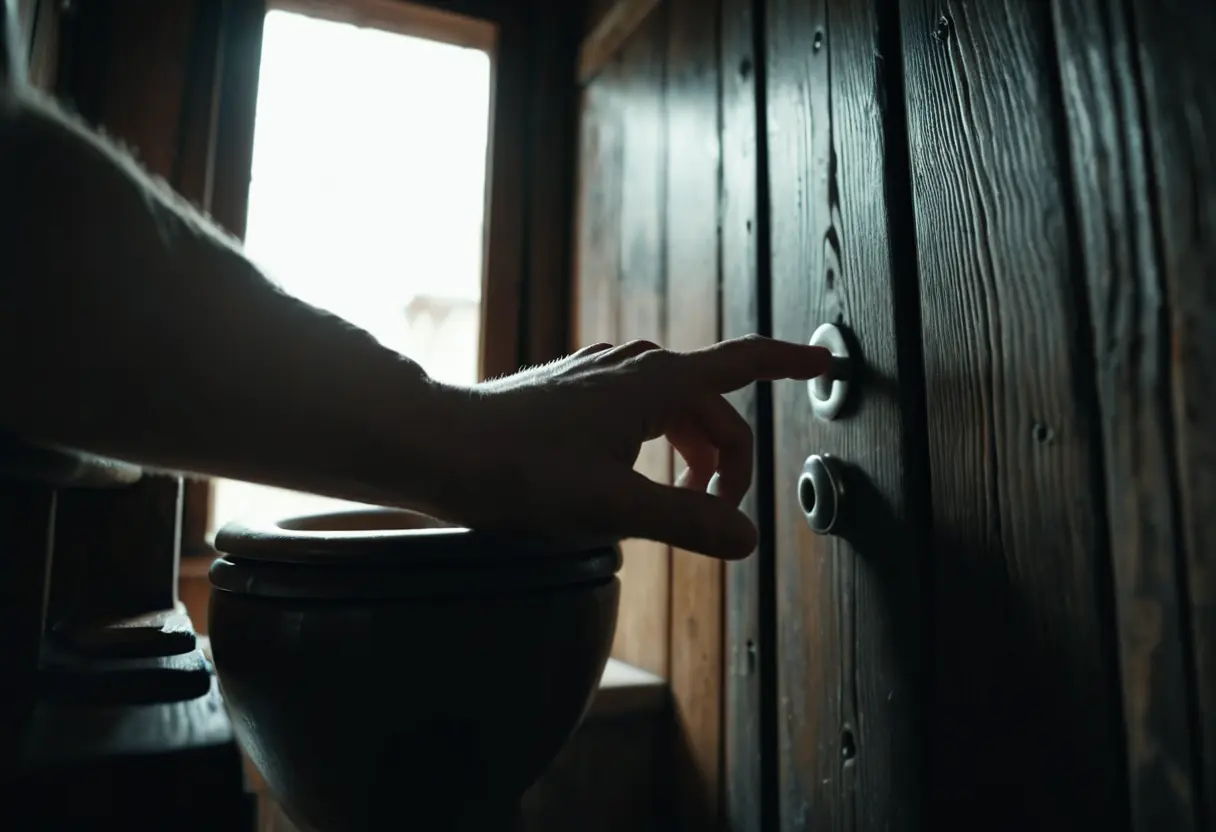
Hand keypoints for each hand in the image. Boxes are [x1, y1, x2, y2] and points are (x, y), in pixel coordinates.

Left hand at [436, 335, 830, 559]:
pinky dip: (654, 443)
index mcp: (655, 383)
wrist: (439, 447)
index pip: (741, 364)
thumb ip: (688, 521)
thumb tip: (747, 538)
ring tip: (673, 501)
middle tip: (715, 516)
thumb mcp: (614, 507)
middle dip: (727, 459)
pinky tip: (628, 476)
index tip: (823, 363)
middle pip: (711, 406)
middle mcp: (632, 367)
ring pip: (673, 409)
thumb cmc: (519, 471)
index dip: (788, 364)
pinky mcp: (572, 391)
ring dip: (690, 454)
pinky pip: (636, 409)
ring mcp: (598, 375)